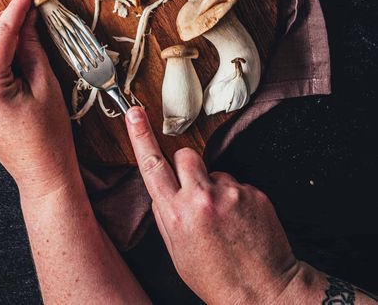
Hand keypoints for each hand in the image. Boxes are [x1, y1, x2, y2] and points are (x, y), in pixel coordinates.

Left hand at [0, 0, 77, 198]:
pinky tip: (13, 50)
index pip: (0, 34)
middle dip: (1, 19)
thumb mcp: (46, 84)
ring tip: (23, 29)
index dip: (16, 9)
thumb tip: (30, 18)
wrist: (41, 172)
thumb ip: (33, 47)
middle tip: (26, 9)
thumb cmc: (50, 134)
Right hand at [126, 107, 300, 304]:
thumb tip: (161, 188)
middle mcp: (201, 199)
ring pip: (214, 171)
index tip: (134, 112)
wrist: (264, 291)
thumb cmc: (216, 278)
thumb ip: (165, 215)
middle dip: (186, 167)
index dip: (141, 136)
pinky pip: (238, 183)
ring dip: (215, 187)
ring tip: (224, 219)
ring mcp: (230, 193)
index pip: (152, 166)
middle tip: (195, 191)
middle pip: (185, 155)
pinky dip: (238, 199)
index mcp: (176, 215)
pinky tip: (241, 223)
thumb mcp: (177, 252)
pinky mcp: (254, 192)